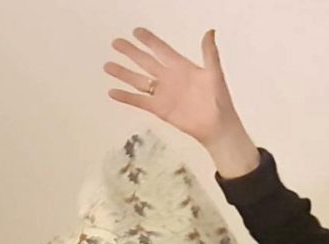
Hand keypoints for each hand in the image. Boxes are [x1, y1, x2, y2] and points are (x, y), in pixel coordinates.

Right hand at [105, 28, 259, 176]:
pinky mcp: (160, 109)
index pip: (162, 50)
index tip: (136, 31)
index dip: (149, 40)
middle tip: (116, 43)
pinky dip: (126, 97)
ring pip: (139, 80)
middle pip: (145, 62)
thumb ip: (210, 53)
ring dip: (123, 73)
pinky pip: (140, 101)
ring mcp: (163, 94)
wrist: (217, 126)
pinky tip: (112, 92)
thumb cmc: (220, 101)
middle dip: (131, 52)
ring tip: (108, 65)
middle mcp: (170, 78)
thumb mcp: (215, 74)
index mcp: (182, 67)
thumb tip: (210, 32)